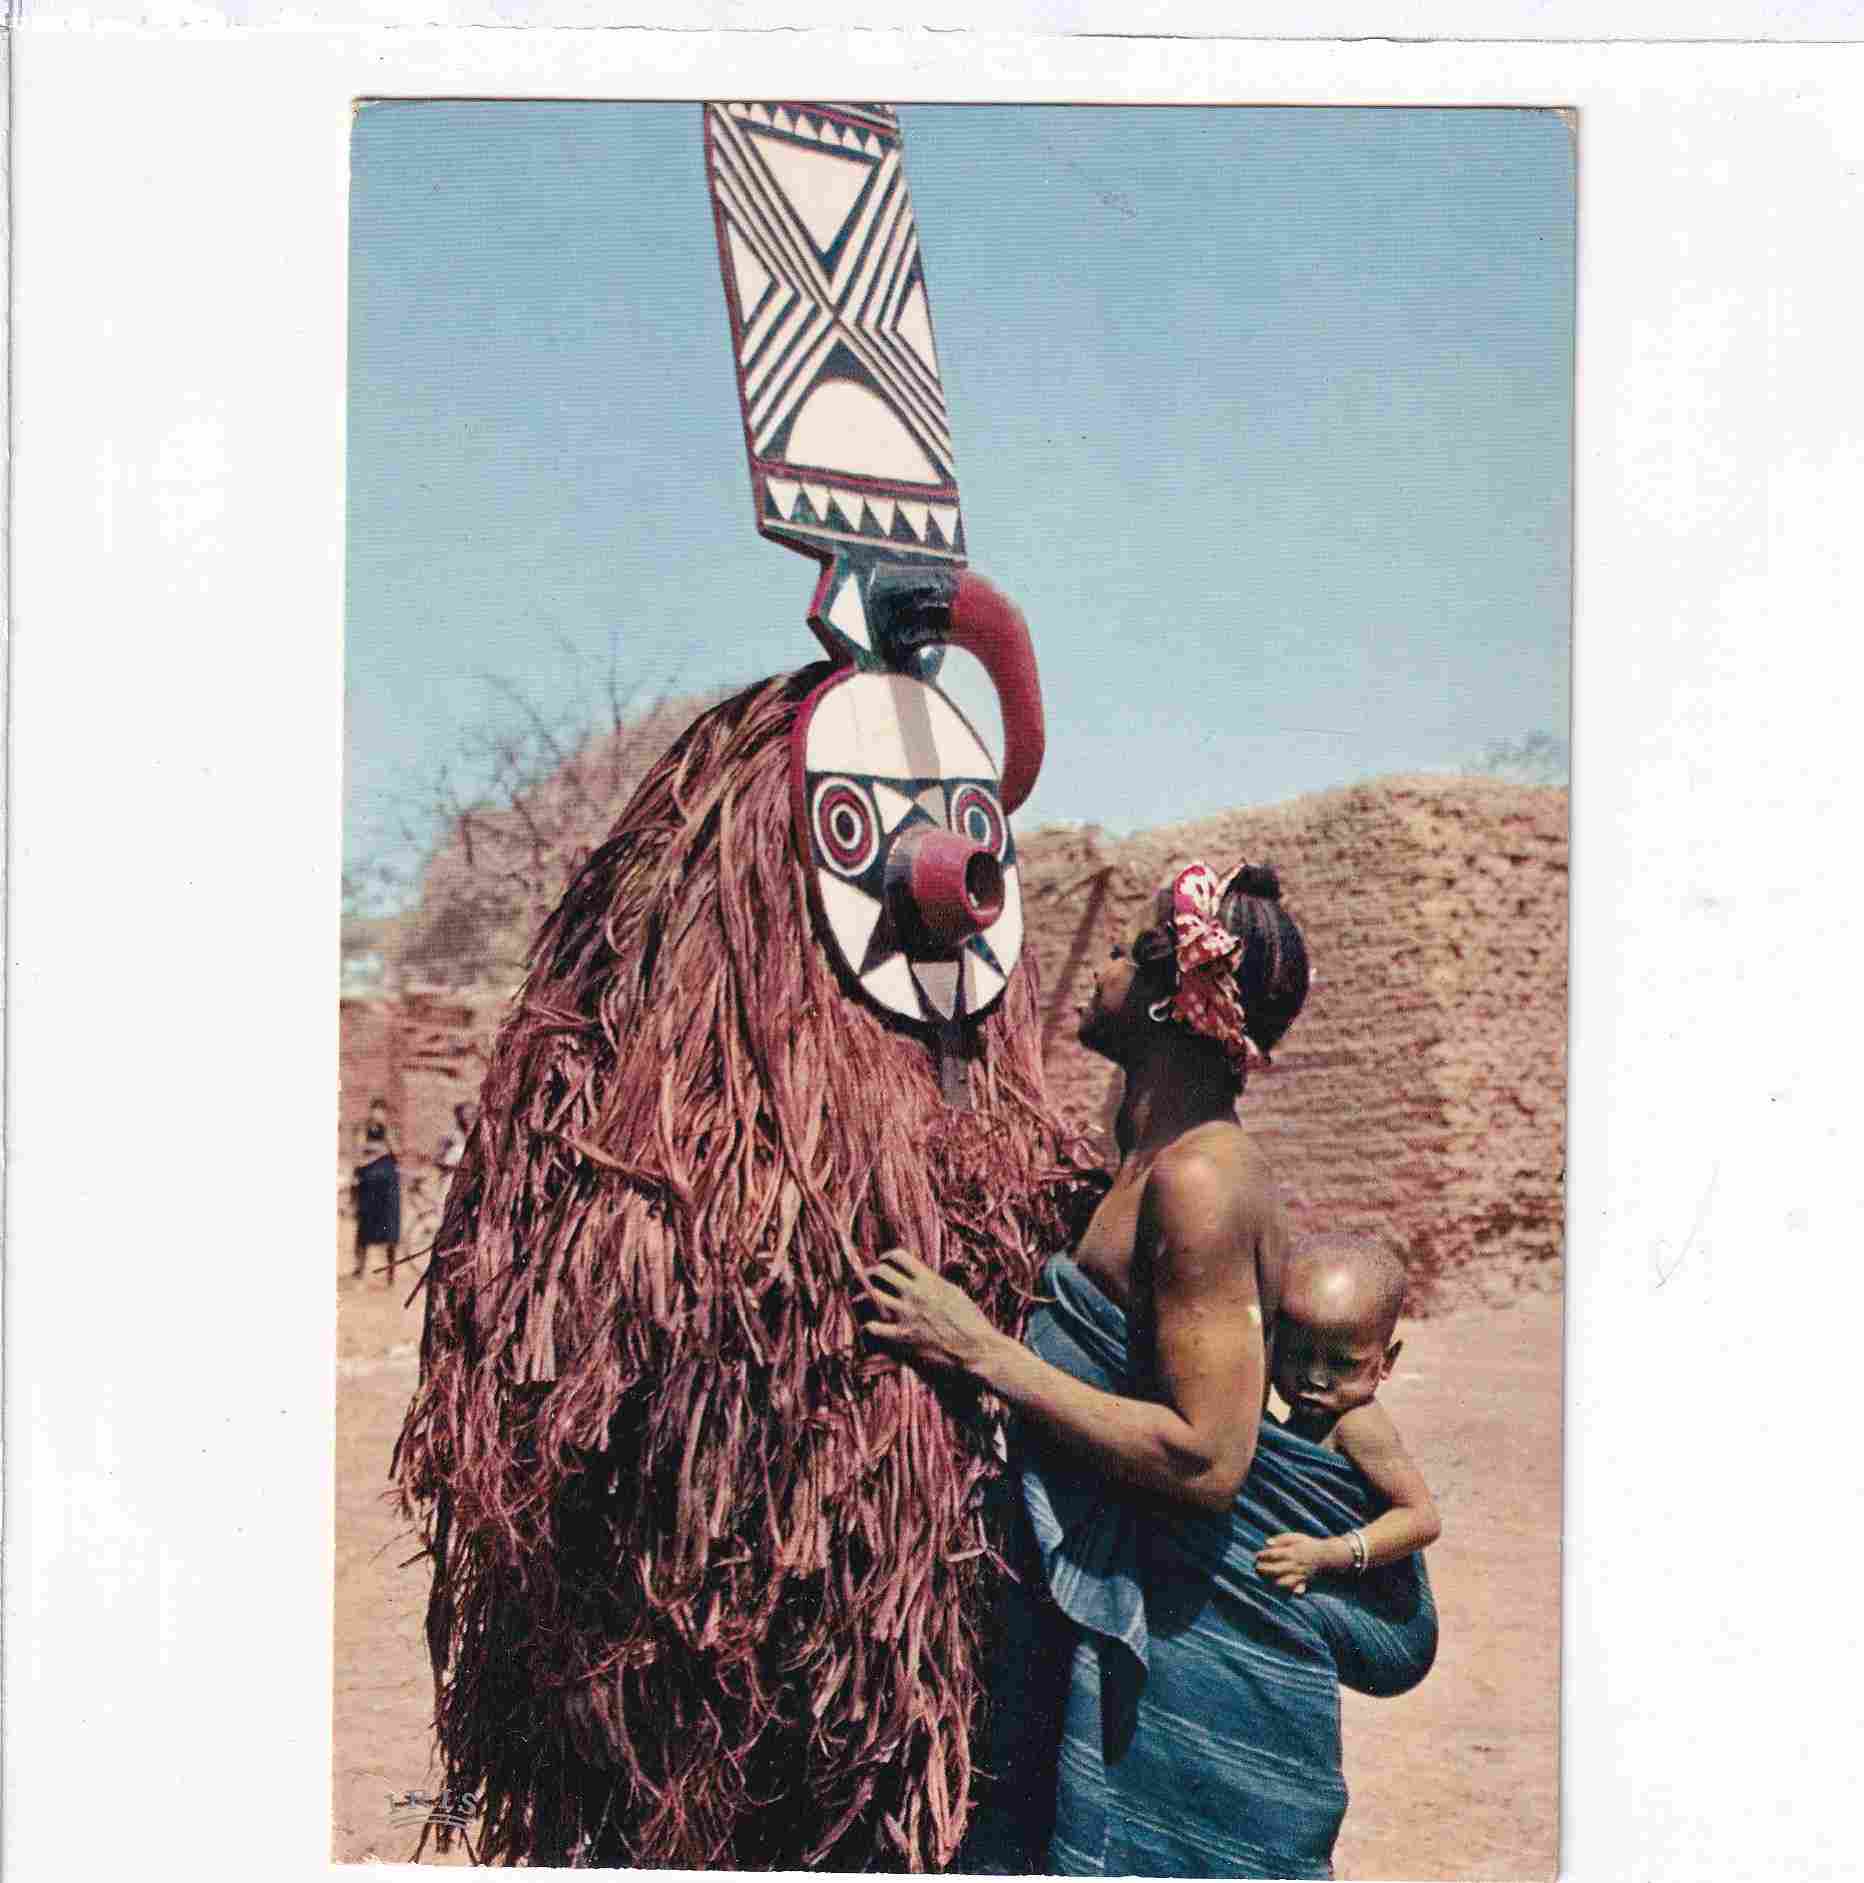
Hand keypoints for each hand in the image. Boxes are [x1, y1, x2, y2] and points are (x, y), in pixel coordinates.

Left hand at [859, 1249, 998, 1376]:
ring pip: (871, 1296)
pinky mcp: (902, 1338)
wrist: (977, 1351)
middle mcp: (915, 1294)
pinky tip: (869, 1328)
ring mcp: (907, 1316)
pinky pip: (873, 1328)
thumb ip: (937, 1284)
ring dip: (862, 1297)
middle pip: (880, 1273)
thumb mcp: (956, 1295)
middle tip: (866, 1281)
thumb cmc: (972, 1324)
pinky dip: (868, 1327)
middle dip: (870, 1275)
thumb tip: (927, 1277)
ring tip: (859, 1301)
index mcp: (930, 1281)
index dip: (886, 1258)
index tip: (883, 1263)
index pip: (899, 1257)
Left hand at [1254, 1532, 1338, 1594]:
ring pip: (1282, 1583)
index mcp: (1292, 1553)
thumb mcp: (1297, 1538)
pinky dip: (1285, 1592)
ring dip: (1270, 1582)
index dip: (1262, 1556)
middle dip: (1263, 1570)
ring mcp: (1299, 1576)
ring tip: (1263, 1579)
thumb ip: (1281, 1539)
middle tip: (1256, 1568)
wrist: (1329, 1558)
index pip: (1273, 1555)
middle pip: (1275, 1569)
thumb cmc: (1309, 1546)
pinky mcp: (1303, 1584)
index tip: (1257, 1556)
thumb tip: (1266, 1542)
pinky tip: (1277, 1590)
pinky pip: (1293, 1590)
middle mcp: (1294, 1565)